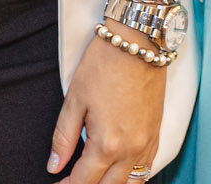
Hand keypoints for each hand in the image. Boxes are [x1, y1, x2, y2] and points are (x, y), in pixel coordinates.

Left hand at [48, 32, 164, 181]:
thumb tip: (54, 165)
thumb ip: (63, 138)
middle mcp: (130, 150)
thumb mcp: (75, 100)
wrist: (138, 41)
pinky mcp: (156, 133)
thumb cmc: (104, 65)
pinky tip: (118, 170)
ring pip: (132, 183)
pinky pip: (146, 168)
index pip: (84, 182)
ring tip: (94, 178)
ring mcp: (147, 143)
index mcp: (107, 144)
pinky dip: (132, 176)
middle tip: (71, 182)